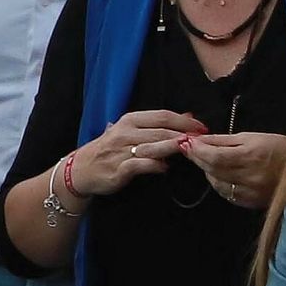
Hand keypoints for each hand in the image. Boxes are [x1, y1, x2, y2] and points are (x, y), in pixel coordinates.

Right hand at [72, 109, 204, 196]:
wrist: (82, 169)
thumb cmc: (110, 149)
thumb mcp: (131, 131)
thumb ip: (158, 125)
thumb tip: (188, 116)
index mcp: (130, 120)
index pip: (162, 116)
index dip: (184, 121)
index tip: (202, 128)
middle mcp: (126, 132)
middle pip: (162, 130)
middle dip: (185, 135)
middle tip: (203, 141)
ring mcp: (122, 150)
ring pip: (154, 146)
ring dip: (174, 148)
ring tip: (189, 151)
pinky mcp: (120, 168)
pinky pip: (143, 165)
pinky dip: (157, 166)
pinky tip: (166, 168)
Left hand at [179, 130, 285, 211]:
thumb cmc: (278, 148)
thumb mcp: (251, 137)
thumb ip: (223, 140)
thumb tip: (199, 139)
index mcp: (251, 156)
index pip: (215, 156)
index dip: (197, 150)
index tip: (187, 142)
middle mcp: (250, 177)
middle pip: (213, 170)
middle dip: (197, 158)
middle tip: (189, 149)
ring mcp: (251, 192)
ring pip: (217, 183)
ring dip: (206, 171)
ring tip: (205, 159)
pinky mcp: (251, 202)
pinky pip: (226, 194)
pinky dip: (218, 183)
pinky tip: (218, 174)